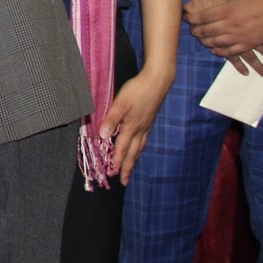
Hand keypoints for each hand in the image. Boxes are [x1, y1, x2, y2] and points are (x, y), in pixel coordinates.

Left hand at [99, 70, 171, 185]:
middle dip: (127, 168)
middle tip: (124, 181)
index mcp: (132, 127)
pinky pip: (143, 140)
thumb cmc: (138, 90)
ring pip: (139, 147)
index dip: (117, 161)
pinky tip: (138, 147)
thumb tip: (104, 136)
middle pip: (133, 153)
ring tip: (130, 168)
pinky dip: (139, 148)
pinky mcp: (149, 120)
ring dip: (133, 159)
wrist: (158, 81)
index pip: (122, 148)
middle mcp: (140, 129)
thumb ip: (112, 119)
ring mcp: (146, 126)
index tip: (114, 174)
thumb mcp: (120, 103)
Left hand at [185, 0, 262, 73]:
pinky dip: (220, 51)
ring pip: (216, 43)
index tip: (186, 17)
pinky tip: (214, 49)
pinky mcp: (250, 43)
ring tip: (200, 39)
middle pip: (207, 31)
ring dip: (205, 41)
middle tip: (191, 30)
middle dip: (196, 31)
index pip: (202, 16)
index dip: (192, 18)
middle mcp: (232, 24)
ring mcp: (241, 36)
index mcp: (228, 9)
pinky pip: (231, 52)